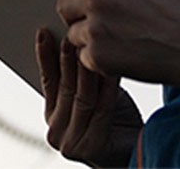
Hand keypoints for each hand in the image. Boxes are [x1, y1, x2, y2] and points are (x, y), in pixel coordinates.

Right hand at [35, 28, 141, 167]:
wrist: (136, 148)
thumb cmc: (116, 116)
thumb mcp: (96, 90)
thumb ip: (84, 72)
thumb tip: (79, 33)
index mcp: (53, 114)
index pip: (47, 80)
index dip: (44, 55)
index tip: (44, 31)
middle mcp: (56, 131)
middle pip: (64, 86)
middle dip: (67, 57)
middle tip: (70, 33)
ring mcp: (71, 142)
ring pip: (82, 96)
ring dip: (87, 68)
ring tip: (92, 44)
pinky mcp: (92, 148)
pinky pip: (102, 108)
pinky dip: (109, 86)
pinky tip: (112, 68)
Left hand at [53, 0, 179, 93]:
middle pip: (64, 3)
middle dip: (76, 10)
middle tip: (96, 17)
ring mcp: (96, 29)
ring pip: (72, 32)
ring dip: (88, 36)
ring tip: (116, 37)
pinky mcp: (98, 57)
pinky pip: (83, 56)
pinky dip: (97, 58)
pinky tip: (120, 53)